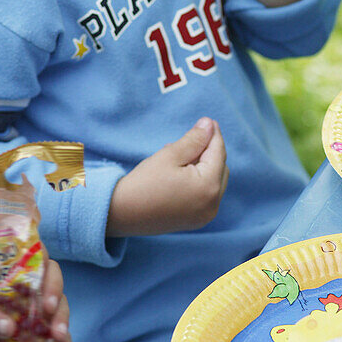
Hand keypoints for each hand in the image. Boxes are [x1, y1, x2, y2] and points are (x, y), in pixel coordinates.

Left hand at [0, 258, 70, 341]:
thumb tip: (9, 328)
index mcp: (11, 271)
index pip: (32, 255)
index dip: (41, 261)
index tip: (40, 279)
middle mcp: (31, 284)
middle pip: (52, 277)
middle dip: (55, 292)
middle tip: (49, 309)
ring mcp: (40, 305)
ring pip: (60, 304)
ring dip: (62, 319)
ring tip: (58, 337)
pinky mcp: (45, 327)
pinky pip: (60, 332)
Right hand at [108, 117, 227, 235]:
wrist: (120, 214)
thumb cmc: (143, 183)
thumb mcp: (170, 154)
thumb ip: (194, 139)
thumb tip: (209, 124)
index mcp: (208, 187)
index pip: (218, 153)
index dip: (214, 135)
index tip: (209, 121)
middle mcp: (212, 205)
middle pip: (220, 168)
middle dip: (210, 151)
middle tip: (193, 137)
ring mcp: (205, 216)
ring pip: (215, 182)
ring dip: (206, 166)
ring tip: (182, 155)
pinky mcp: (196, 221)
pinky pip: (206, 195)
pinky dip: (200, 181)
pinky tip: (182, 172)